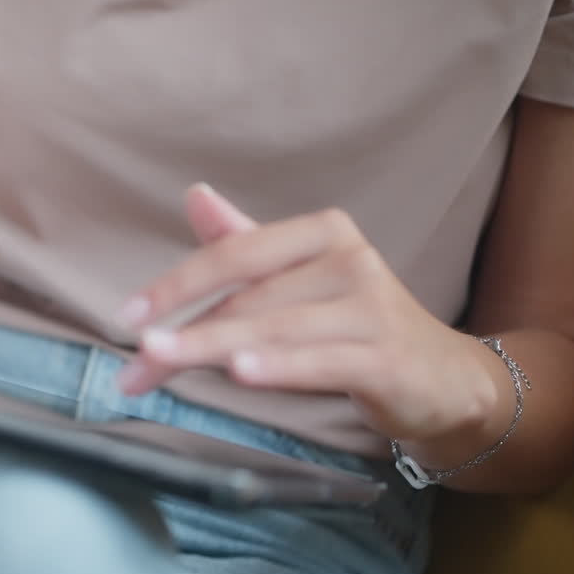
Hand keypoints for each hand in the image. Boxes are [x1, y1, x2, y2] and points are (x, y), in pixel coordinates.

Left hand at [115, 184, 497, 442]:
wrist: (444, 378)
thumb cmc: (354, 322)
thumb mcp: (299, 277)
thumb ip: (244, 241)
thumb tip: (194, 195)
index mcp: (322, 232)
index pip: (235, 254)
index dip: (178, 283)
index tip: (129, 315)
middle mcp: (350, 259)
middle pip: (247, 299)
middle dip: (183, 336)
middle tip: (133, 364)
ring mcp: (373, 307)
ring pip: (274, 329)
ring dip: (210, 348)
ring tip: (160, 363)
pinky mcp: (388, 358)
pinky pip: (321, 361)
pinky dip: (279, 366)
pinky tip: (240, 371)